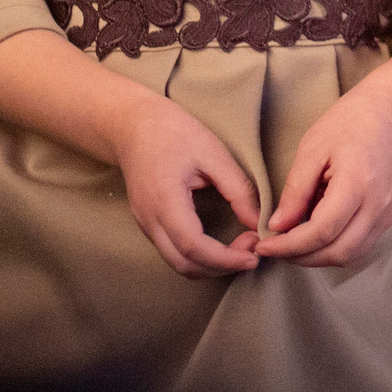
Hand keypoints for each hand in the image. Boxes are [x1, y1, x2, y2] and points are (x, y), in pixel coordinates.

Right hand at [109, 94, 262, 278]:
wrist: (132, 124)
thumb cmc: (173, 131)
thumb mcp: (213, 153)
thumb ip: (238, 190)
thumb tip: (259, 222)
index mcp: (164, 199)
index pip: (193, 246)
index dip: (225, 259)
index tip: (253, 257)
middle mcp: (149, 219)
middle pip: (184, 264)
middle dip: (220, 267)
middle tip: (251, 251)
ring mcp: (144, 223)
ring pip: (176, 262)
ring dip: (209, 265)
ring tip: (239, 246)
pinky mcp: (146, 223)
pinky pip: (171, 251)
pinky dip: (198, 256)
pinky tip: (219, 243)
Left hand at [253, 84, 391, 267]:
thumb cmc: (351, 121)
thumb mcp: (312, 148)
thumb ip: (295, 191)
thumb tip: (278, 226)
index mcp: (358, 183)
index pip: (321, 232)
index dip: (289, 246)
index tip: (265, 245)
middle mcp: (379, 204)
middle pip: (337, 252)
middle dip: (301, 257)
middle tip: (275, 248)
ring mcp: (388, 212)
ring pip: (350, 255)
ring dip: (318, 257)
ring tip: (293, 244)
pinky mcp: (390, 215)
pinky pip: (361, 244)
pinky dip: (335, 247)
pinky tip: (316, 234)